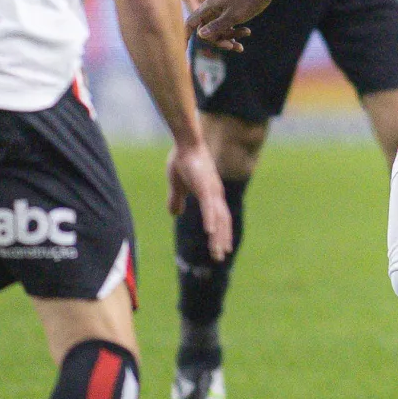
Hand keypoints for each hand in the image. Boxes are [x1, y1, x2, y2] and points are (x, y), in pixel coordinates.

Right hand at [166, 139, 232, 260]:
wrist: (186, 141)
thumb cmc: (182, 159)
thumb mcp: (177, 185)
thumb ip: (176, 199)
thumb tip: (175, 214)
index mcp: (210, 194)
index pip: (219, 217)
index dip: (220, 233)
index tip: (221, 248)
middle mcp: (216, 194)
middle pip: (222, 221)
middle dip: (221, 240)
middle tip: (220, 257)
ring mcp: (211, 191)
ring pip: (217, 218)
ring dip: (217, 236)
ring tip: (217, 252)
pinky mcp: (205, 186)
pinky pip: (208, 207)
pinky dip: (210, 220)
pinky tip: (209, 232)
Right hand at [186, 0, 271, 52]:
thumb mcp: (233, 16)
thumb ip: (217, 26)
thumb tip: (200, 36)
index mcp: (208, 8)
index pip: (190, 23)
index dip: (184, 36)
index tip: (182, 50)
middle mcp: (212, 10)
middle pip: (207, 33)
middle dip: (219, 41)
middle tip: (232, 46)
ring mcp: (221, 12)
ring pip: (219, 32)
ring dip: (230, 37)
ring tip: (246, 34)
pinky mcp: (230, 14)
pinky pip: (228, 28)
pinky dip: (236, 33)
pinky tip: (248, 32)